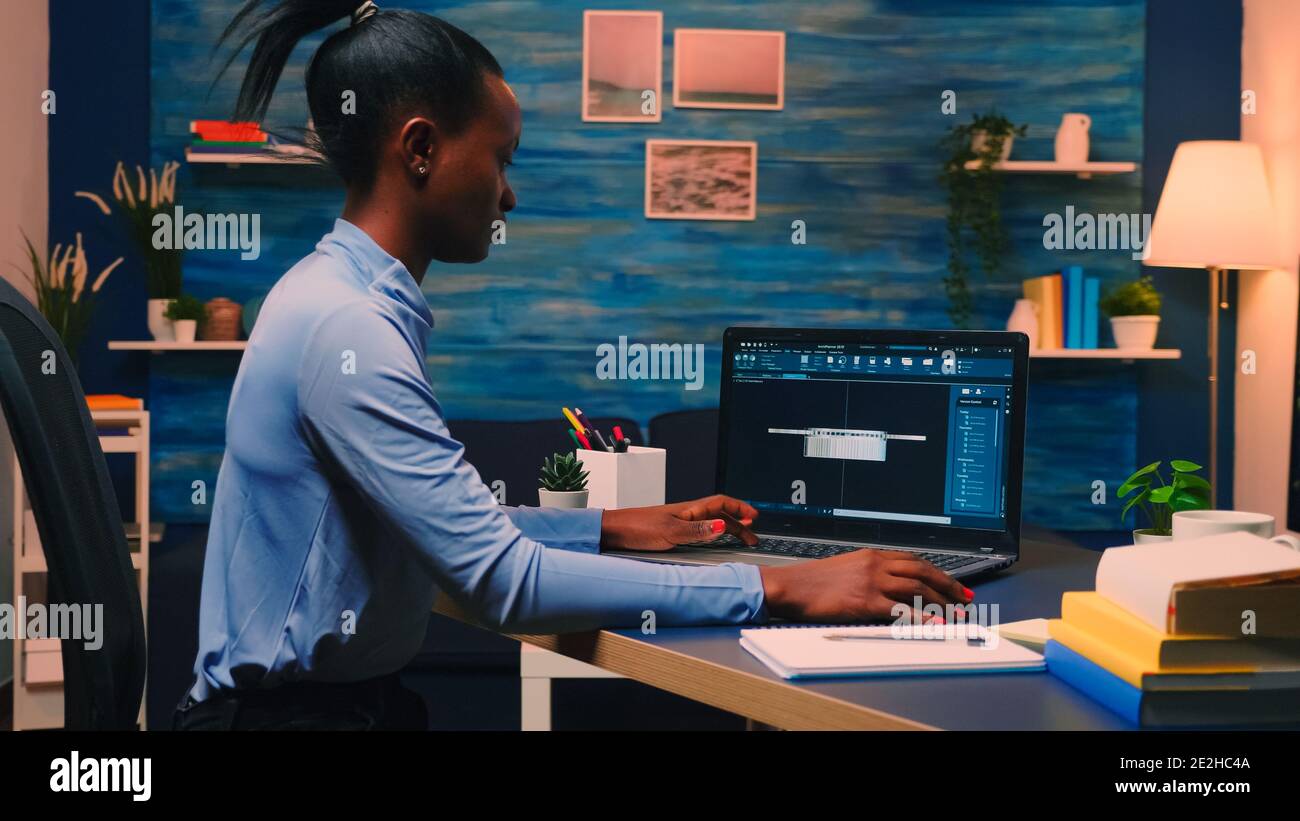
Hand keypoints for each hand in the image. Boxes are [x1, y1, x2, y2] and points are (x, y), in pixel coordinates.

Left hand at [600, 494, 758, 550]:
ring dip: (727, 528)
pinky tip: (712, 541)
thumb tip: (723, 526)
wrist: (613, 531)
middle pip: (719, 514)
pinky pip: (699, 530)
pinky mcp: (671, 532)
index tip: (754, 516)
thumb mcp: (670, 532)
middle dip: (738, 523)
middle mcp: (686, 513)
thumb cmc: (637, 528)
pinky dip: (712, 534)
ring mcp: (679, 522)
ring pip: (710, 522)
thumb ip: (697, 531)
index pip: (721, 503)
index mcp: (689, 509)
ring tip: (739, 538)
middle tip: (752, 536)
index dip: (739, 508)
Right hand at [758, 549, 973, 622]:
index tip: (951, 584)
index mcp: (871, 556)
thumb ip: (868, 573)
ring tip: (956, 614)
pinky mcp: (865, 601)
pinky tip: (936, 623)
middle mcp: (875, 565)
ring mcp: (871, 582)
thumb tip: (888, 586)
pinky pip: (901, 609)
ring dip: (941, 602)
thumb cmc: (812, 582)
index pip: (913, 560)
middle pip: (922, 572)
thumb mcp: (845, 568)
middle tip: (964, 598)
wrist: (790, 586)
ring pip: (916, 589)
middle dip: (948, 586)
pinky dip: (922, 616)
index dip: (937, 572)